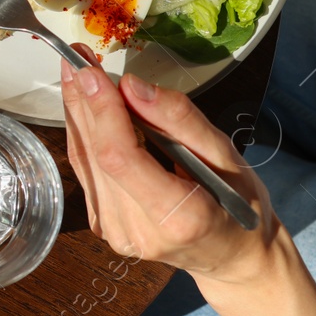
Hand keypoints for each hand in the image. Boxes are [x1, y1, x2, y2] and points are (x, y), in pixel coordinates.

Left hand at [60, 50, 315, 315]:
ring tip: (76, 72)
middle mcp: (137, 229)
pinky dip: (84, 134)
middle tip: (75, 58)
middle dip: (83, 102)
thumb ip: (181, 120)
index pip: (121, 157)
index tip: (89, 70)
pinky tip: (84, 105)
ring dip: (77, 113)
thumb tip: (132, 86)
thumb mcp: (228, 156)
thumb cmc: (239, 205)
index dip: (100, 110)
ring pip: (84, 161)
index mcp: (178, 216)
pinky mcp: (103, 227)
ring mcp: (115, 232)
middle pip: (95, 155)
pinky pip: (86, 171)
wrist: (233, 257)